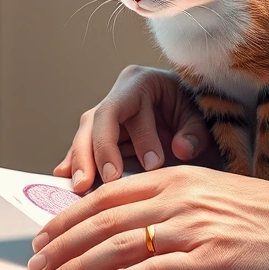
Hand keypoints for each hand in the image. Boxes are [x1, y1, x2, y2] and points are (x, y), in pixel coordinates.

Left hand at [25, 165, 268, 269]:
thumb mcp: (218, 198)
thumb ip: (177, 207)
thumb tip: (135, 229)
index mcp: (181, 178)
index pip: (109, 194)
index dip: (70, 215)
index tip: (45, 233)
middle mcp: (181, 197)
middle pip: (103, 219)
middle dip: (61, 243)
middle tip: (35, 264)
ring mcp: (194, 227)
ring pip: (117, 245)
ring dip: (76, 266)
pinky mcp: (209, 259)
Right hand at [54, 65, 222, 192]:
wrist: (200, 119)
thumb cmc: (200, 114)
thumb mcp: (203, 119)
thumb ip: (195, 133)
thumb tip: (181, 149)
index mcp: (140, 82)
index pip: (119, 110)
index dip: (125, 140)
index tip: (150, 167)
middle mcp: (119, 96)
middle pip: (93, 123)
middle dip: (90, 154)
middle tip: (91, 184)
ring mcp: (108, 116)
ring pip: (85, 136)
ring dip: (79, 162)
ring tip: (78, 188)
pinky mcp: (106, 136)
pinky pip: (86, 149)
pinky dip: (77, 164)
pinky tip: (65, 178)